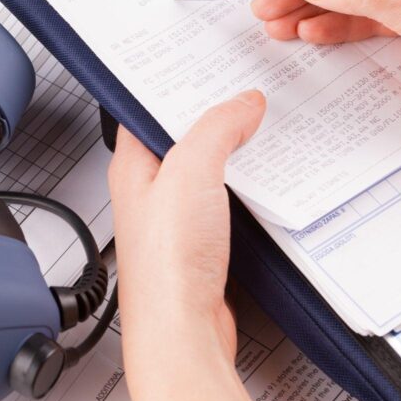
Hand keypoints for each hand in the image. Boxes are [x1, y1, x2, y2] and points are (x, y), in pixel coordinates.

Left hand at [108, 91, 265, 400]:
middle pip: (184, 136)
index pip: (149, 108)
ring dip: (235, 152)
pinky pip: (228, 200)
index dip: (177, 84)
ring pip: (209, 168)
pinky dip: (248, 187)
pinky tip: (267, 181)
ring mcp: (178, 216)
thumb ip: (215, 129)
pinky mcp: (204, 241)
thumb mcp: (190, 174)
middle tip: (246, 95)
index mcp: (133, 166)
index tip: (208, 67)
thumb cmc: (166, 268)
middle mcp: (151, 189)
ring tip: (261, 130)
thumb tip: (241, 102)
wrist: (183, 334)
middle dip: (215, 115)